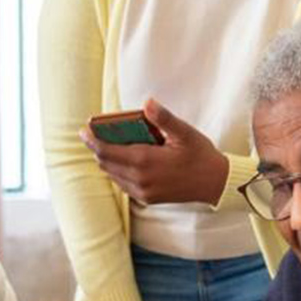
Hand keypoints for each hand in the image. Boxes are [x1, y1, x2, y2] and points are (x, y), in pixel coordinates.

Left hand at [80, 98, 228, 204]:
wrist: (216, 183)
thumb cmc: (201, 155)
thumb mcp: (185, 133)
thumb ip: (164, 118)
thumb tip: (147, 102)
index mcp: (146, 161)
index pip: (107, 151)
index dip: (92, 140)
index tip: (84, 129)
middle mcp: (140, 179)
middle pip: (105, 163)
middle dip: (97, 148)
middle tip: (93, 133)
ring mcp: (143, 192)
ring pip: (112, 174)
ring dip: (107, 160)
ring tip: (107, 144)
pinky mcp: (147, 198)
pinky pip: (123, 184)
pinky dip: (118, 171)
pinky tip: (124, 160)